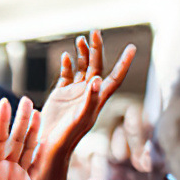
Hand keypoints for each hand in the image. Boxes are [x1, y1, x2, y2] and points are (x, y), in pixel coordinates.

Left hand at [0, 95, 39, 179]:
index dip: (1, 122)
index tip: (4, 102)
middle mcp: (4, 168)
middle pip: (15, 139)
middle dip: (21, 121)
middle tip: (26, 101)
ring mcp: (17, 176)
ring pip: (27, 149)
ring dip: (33, 132)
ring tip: (38, 112)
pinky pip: (36, 166)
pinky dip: (42, 154)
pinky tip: (48, 141)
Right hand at [38, 32, 135, 162]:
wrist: (48, 146)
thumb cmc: (67, 137)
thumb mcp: (80, 118)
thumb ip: (90, 99)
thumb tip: (98, 78)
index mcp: (98, 99)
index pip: (114, 77)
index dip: (124, 63)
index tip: (132, 47)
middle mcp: (89, 93)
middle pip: (97, 66)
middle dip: (97, 49)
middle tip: (96, 32)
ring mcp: (75, 93)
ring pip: (82, 68)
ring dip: (82, 53)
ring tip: (80, 38)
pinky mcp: (61, 95)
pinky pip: (66, 75)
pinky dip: (67, 64)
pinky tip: (66, 56)